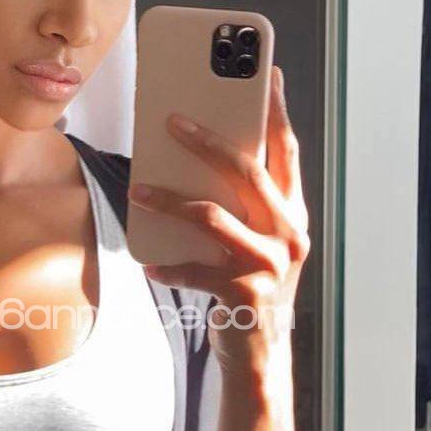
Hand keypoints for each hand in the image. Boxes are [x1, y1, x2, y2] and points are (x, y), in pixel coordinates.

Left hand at [127, 65, 309, 374]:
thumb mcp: (256, 245)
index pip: (287, 153)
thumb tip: (195, 164)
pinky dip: (168, 267)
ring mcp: (269, 264)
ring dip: (168, 200)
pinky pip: (195, 270)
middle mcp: (288, 235)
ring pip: (212, 215)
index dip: (276, 112)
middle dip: (207, 141)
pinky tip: (149, 265)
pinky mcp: (244, 292)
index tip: (267, 76)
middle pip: (247, 171)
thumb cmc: (250, 290)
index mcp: (292, 216)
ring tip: (137, 190)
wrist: (260, 354)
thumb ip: (242, 209)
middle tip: (172, 119)